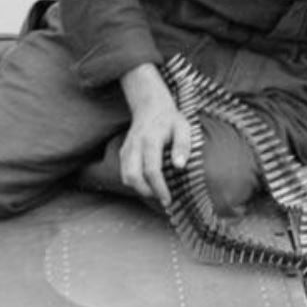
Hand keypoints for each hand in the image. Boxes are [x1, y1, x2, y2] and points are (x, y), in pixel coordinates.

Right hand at [118, 65, 193, 204]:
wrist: (151, 106)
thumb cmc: (171, 120)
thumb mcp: (183, 127)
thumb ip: (183, 145)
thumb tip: (179, 166)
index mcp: (150, 140)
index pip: (152, 170)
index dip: (159, 188)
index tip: (168, 200)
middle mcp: (135, 145)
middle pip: (132, 176)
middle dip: (146, 191)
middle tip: (162, 197)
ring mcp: (127, 148)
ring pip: (126, 177)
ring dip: (140, 189)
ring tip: (156, 191)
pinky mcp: (123, 152)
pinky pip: (125, 172)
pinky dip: (135, 182)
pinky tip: (148, 182)